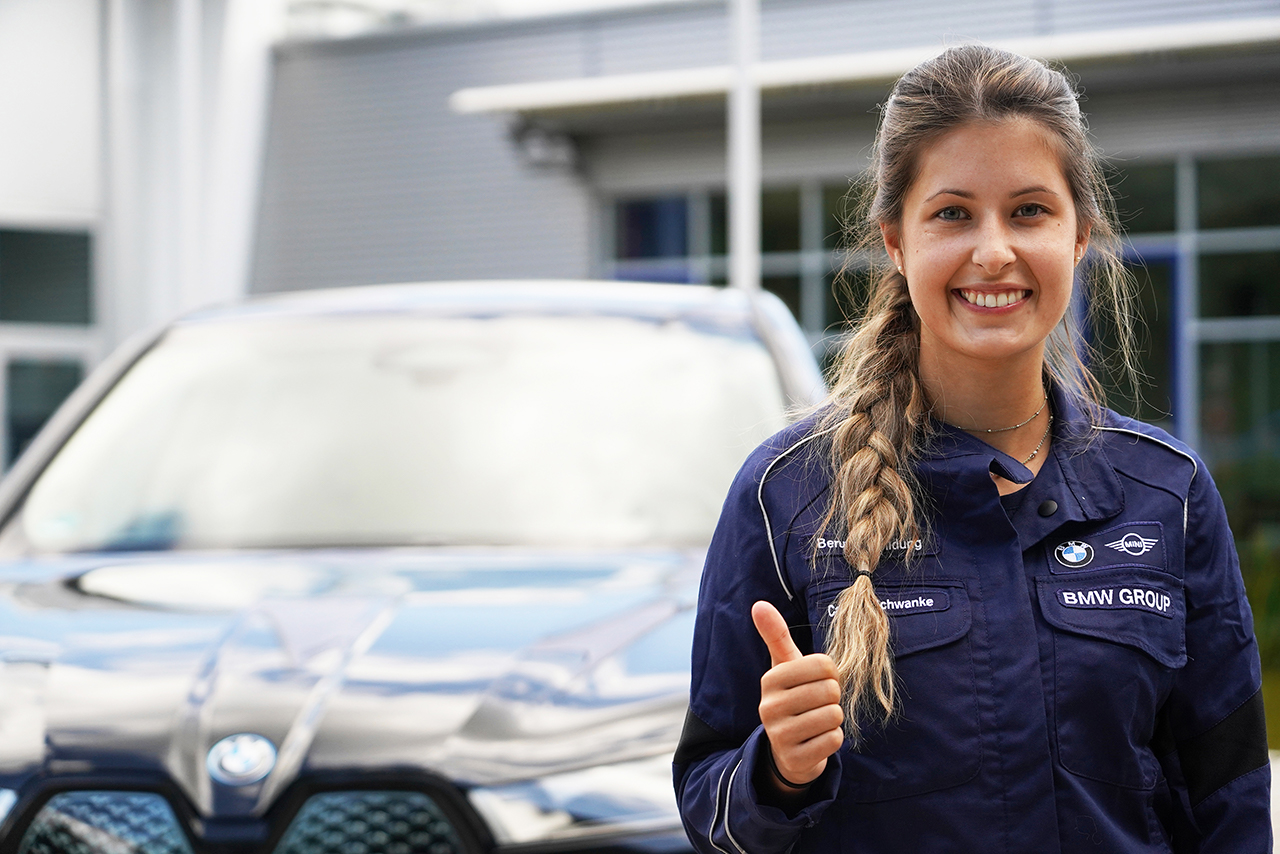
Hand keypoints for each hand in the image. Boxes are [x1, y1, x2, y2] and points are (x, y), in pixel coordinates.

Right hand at [751, 600, 843, 790]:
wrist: (787, 749)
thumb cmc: (793, 698)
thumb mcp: (784, 667)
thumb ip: (775, 635)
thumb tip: (758, 604)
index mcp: (770, 680)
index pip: (823, 665)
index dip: (831, 673)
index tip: (819, 682)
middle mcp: (769, 707)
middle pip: (830, 691)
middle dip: (832, 698)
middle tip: (818, 705)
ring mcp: (780, 735)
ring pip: (833, 716)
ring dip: (833, 719)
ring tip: (817, 721)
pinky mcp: (795, 759)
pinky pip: (834, 740)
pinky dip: (832, 739)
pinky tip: (817, 740)